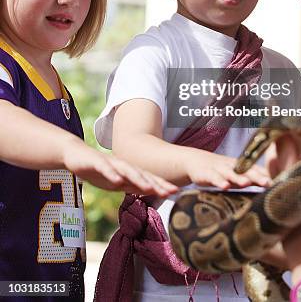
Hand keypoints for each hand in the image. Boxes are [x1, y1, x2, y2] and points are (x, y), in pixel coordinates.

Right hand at [62, 136, 177, 195]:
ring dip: (139, 179)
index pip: (148, 180)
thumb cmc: (98, 170)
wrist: (76, 155)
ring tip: (150, 188)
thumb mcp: (116, 182)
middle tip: (172, 191)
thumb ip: (131, 186)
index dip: (162, 186)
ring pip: (127, 171)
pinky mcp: (96, 162)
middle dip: (157, 183)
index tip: (176, 193)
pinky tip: (117, 181)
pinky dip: (112, 174)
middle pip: (142, 175)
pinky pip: (105, 169)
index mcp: (128, 172)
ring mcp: (110, 163)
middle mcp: (123, 166)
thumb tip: (149, 193)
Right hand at [186, 149, 271, 188]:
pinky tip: (224, 187)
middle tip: (268, 183)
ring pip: (230, 173)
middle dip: (257, 177)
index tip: (279, 183)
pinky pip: (213, 177)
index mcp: (240, 166)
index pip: (256, 170)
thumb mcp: (235, 174)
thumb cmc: (220, 171)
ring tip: (247, 183)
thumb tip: (270, 187)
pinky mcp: (206, 174)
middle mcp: (232, 166)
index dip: (266, 176)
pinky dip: (219, 181)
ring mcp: (219, 169)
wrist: (195, 161)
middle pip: (246, 170)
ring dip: (238, 178)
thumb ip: (250, 179)